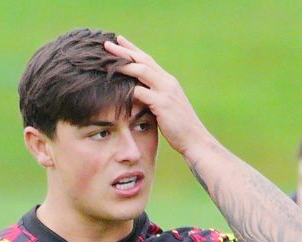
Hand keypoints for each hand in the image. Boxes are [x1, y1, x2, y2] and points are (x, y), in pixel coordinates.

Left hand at [104, 35, 214, 158]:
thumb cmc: (179, 128)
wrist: (195, 140)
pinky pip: (141, 92)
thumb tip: (138, 94)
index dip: (133, 49)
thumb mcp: (166, 108)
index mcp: (168, 82)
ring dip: (123, 65)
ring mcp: (166, 92)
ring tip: (106, 61)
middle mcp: (168, 82)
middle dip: (124, 51)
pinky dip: (127, 88)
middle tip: (107, 43)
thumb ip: (154, 98)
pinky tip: (114, 86)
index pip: (148, 60)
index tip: (119, 41)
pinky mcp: (163, 104)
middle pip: (143, 60)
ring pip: (141, 71)